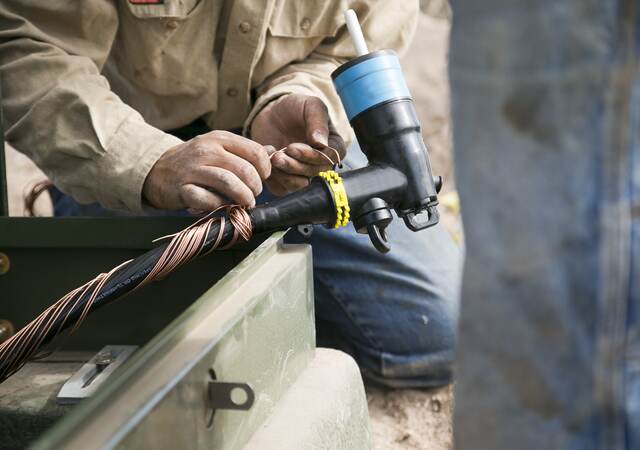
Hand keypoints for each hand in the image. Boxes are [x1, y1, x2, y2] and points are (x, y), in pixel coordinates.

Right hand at [143, 130, 270, 210]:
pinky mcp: (182, 189)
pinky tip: (223, 207)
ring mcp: (193, 169)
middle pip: (244, 169)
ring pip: (229, 183)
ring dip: (243, 197)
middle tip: (254, 194)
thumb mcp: (218, 148)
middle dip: (256, 186)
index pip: (254, 151)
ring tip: (246, 203)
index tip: (263, 178)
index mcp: (219, 138)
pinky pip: (207, 199)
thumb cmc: (194, 161)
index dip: (265, 168)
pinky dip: (220, 206)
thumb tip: (274, 152)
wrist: (156, 170)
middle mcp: (207, 151)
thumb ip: (245, 151)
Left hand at [250, 94, 344, 195]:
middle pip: (314, 174)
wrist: (273, 115)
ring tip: (273, 156)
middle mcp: (321, 164)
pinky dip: (273, 177)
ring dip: (285, 173)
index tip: (293, 147)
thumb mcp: (310, 105)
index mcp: (333, 147)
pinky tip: (267, 160)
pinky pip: (282, 189)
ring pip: (299, 185)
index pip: (329, 159)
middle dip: (295, 166)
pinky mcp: (286, 182)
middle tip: (279, 154)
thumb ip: (317, 120)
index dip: (312, 156)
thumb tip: (321, 142)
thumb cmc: (296, 108)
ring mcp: (304, 175)